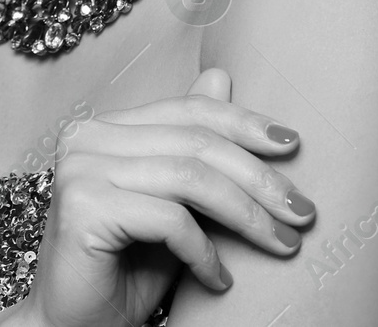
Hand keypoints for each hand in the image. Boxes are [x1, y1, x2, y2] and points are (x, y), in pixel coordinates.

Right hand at [19, 67, 312, 326]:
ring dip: (248, 215)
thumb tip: (221, 74)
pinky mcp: (84, 207)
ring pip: (190, 178)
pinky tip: (220, 280)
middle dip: (259, 178)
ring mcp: (81, 169)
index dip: (244, 123)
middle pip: (195, 142)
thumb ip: (191, 149)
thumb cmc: (124, 270)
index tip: (293, 146)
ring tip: (282, 244)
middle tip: (303, 212)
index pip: (187, 110)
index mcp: (104, 128)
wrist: (74, 326)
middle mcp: (86, 138)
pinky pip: (170, 219)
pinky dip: (206, 252)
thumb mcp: (173, 204)